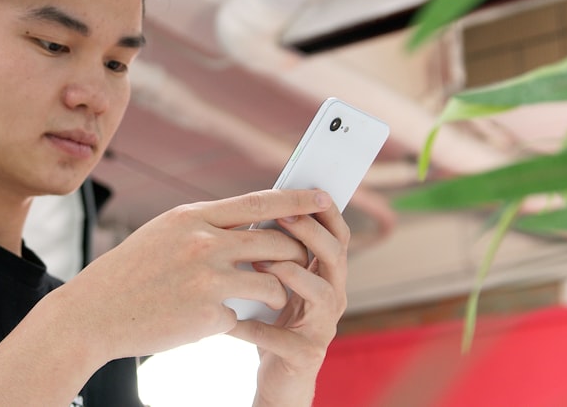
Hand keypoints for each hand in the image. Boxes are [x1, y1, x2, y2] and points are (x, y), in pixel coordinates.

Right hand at [53, 189, 332, 362]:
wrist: (92, 312)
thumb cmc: (130, 272)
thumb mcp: (165, 234)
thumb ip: (207, 227)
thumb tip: (254, 224)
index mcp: (192, 216)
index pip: (260, 202)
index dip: (297, 200)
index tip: (325, 197)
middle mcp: (203, 242)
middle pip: (277, 242)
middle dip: (295, 253)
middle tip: (300, 260)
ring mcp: (206, 279)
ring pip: (272, 282)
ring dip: (277, 292)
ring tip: (265, 297)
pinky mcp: (207, 314)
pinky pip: (244, 315)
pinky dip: (237, 319)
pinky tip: (213, 319)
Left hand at [226, 202, 349, 406]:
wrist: (276, 377)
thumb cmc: (270, 320)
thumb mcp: (273, 280)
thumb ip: (272, 250)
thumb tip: (257, 207)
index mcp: (325, 274)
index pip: (336, 235)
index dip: (324, 212)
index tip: (304, 188)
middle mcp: (333, 297)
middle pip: (335, 256)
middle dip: (310, 233)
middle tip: (282, 216)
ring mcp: (323, 327)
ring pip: (321, 293)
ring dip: (289, 273)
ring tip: (258, 265)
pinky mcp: (306, 355)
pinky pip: (282, 337)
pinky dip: (254, 327)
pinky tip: (230, 320)